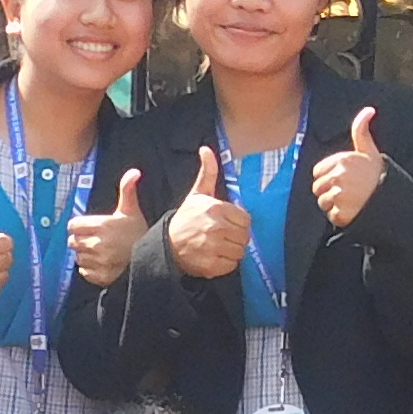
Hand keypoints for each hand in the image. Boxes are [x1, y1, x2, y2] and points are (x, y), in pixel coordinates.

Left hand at [67, 170, 151, 286]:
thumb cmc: (139, 233)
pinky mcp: (100, 276)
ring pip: (78, 257)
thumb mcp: (131, 210)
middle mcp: (98, 244)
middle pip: (72, 242)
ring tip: (100, 252)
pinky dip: (90, 270)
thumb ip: (127, 190)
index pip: (73, 225)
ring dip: (85, 255)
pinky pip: (84, 272)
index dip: (79, 226)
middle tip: (95, 240)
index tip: (88, 228)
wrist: (152, 259)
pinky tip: (102, 264)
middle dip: (81, 240)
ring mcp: (99, 262)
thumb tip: (134, 172)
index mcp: (103, 226)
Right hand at [166, 148, 251, 279]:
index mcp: (215, 209)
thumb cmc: (186, 218)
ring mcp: (213, 247)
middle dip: (236, 237)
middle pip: (245, 236)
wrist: (166, 245)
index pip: (246, 219)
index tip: (227, 224)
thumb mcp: (197, 194)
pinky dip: (226, 263)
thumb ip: (208, 172)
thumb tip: (206, 148)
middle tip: (222, 236)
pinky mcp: (211, 265)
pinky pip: (232, 265)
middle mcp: (215, 228)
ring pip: (240, 251)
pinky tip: (214, 256)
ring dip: (232, 250)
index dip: (238, 222)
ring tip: (218, 246)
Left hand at [310, 107, 391, 231]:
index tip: (343, 179)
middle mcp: (339, 176)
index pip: (318, 172)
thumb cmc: (378, 174)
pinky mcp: (343, 213)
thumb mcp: (369, 150)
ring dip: (334, 205)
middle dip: (329, 191)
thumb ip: (361, 130)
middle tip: (348, 192)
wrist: (393, 198)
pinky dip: (340, 217)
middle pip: (318, 188)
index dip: (328, 177)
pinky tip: (353, 211)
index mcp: (342, 160)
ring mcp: (340, 195)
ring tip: (351, 202)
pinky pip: (332, 216)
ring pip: (323, 203)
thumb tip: (369, 110)